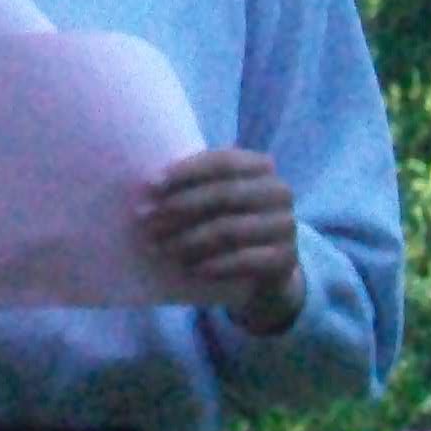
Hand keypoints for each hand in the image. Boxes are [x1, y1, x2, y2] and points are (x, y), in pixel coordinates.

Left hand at [140, 148, 305, 333]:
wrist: (266, 267)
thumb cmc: (227, 220)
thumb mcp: (214, 197)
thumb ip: (191, 184)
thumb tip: (144, 187)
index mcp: (261, 167)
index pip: (222, 161)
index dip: (184, 172)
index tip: (149, 186)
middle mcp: (279, 192)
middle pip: (223, 195)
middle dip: (179, 207)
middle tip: (146, 220)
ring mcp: (286, 225)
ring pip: (230, 229)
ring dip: (189, 239)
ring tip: (160, 247)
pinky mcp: (286, 259)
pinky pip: (245, 261)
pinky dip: (214, 264)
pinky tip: (191, 268)